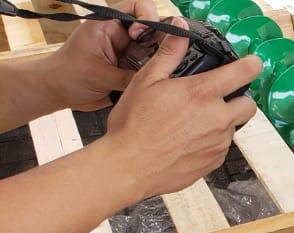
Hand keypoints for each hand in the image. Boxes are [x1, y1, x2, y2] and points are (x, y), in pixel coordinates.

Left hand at [41, 0, 158, 110]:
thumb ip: (128, 77)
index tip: (141, 34)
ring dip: (160, 60)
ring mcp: (128, 51)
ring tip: (160, 72)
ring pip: (156, 50)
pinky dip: (157, 73)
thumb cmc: (67, 75)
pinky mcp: (131, 67)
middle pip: (154, 30)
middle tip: (163, 57)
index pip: (138, 8)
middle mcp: (122, 35)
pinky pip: (151, 67)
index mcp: (108, 24)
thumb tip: (155, 79)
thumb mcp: (99, 75)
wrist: (58, 92)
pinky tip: (157, 81)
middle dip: (162, 42)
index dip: (147, 17)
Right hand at [104, 20, 260, 199]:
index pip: (243, 73)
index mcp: (202, 93)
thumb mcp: (147, 80)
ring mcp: (219, 142)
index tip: (253, 64)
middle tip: (218, 99)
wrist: (129, 165)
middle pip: (248, 105)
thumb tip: (180, 32)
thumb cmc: (134, 125)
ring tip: (192, 122)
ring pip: (234, 127)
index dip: (251, 65)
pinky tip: (188, 140)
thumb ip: (169, 55)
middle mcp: (218, 118)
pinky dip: (211, 142)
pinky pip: (222, 147)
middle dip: (239, 99)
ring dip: (221, 122)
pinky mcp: (215, 161)